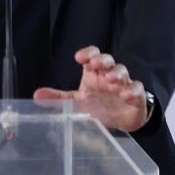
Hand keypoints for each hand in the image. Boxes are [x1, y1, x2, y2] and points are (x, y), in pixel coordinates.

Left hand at [33, 46, 148, 131]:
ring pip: (122, 72)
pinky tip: (126, 95)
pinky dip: (132, 91)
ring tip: (111, 79)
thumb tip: (37, 95)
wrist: (120, 121)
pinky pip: (137, 89)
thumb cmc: (98, 105)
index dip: (88, 53)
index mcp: (94, 74)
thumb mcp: (77, 102)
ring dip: (117, 74)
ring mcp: (123, 85)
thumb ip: (59, 99)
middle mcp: (108, 76)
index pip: (92, 56)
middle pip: (108, 61)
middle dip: (102, 60)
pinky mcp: (136, 97)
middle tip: (97, 64)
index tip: (79, 58)